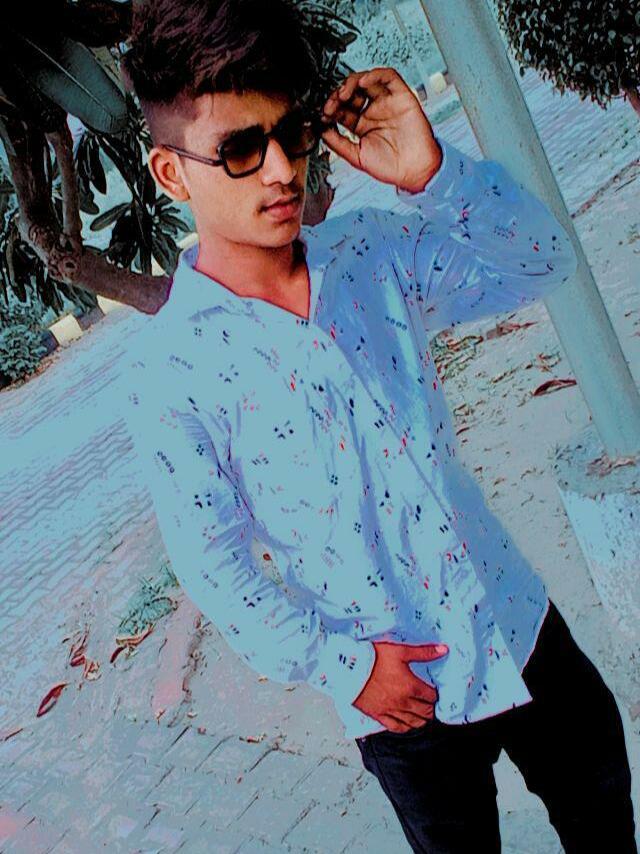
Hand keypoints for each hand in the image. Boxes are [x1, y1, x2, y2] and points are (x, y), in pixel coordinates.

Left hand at [320, 66, 442, 192]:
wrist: (414, 169)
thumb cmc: (390, 167)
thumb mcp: (356, 157)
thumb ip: (338, 143)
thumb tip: (321, 131)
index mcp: (362, 126)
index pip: (342, 109)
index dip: (331, 108)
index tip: (323, 114)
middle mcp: (373, 112)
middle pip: (351, 93)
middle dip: (338, 95)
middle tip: (331, 104)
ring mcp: (386, 103)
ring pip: (366, 81)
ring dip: (351, 83)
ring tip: (343, 93)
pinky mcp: (401, 96)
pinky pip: (387, 77)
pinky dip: (374, 74)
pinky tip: (362, 82)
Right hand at [352, 640, 448, 732]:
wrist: (349, 669)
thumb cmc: (373, 658)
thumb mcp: (400, 651)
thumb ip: (423, 652)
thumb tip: (444, 650)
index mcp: (411, 686)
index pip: (432, 696)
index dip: (436, 695)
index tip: (436, 692)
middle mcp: (404, 702)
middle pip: (425, 711)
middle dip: (431, 708)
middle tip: (431, 704)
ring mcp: (391, 711)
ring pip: (413, 722)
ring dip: (422, 720)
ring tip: (424, 716)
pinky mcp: (379, 715)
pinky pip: (396, 727)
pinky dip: (405, 727)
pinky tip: (408, 724)